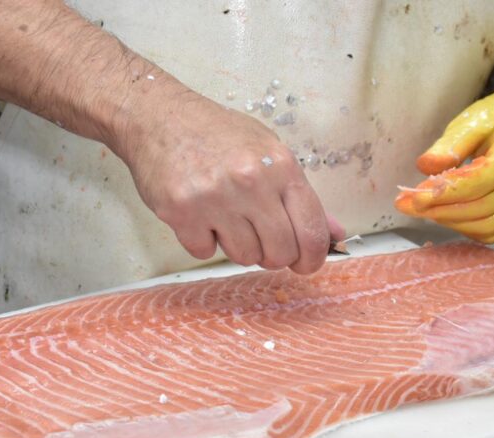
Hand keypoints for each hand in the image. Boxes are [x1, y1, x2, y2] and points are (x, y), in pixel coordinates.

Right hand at [116, 88, 344, 273]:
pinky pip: (205, 252)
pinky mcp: (181, 212)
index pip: (312, 230)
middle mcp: (251, 182)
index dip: (313, 258)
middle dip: (274, 255)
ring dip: (238, 246)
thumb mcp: (269, 152)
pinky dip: (203, 241)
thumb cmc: (217, 134)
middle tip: (261, 239)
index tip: (306, 264)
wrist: (158, 117)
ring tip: (225, 216)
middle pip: (280, 253)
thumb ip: (302, 197)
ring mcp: (214, 198)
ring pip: (244, 257)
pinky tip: (199, 214)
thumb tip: (335, 234)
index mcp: (281, 166)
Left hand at [395, 30, 493, 243]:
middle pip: (483, 207)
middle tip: (412, 206)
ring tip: (428, 211)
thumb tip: (425, 166)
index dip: (444, 193)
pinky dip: (472, 230)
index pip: (480, 181)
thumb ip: (450, 144)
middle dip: (442, 211)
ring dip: (454, 223)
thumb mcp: (474, 119)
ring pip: (490, 226)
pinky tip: (452, 218)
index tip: (415, 198)